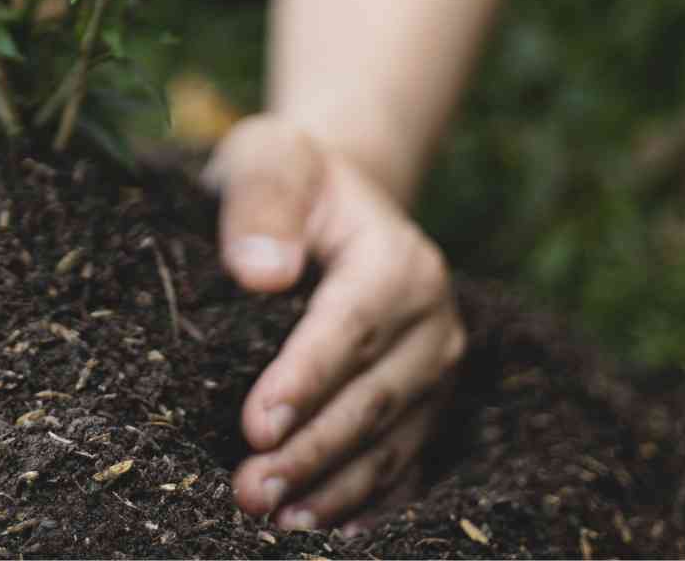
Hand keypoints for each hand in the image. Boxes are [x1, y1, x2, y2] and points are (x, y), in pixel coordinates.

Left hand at [205, 115, 465, 531]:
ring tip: (273, 521)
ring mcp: (436, 368)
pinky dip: (364, 501)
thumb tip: (260, 272)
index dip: (305, 380)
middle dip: (312, 452)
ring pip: (391, 442)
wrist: (333, 199)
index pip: (352, 326)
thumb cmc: (289, 178)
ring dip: (335, 489)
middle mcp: (433, 319)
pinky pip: (402, 463)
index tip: (255, 425)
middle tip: (249, 492)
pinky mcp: (425, 404)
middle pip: (374, 397)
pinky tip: (320, 528)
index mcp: (398, 259)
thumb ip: (262, 204)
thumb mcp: (268, 160)